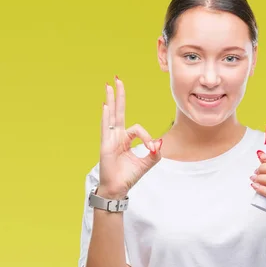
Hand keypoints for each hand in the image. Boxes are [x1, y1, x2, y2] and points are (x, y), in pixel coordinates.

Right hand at [98, 76, 162, 197]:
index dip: (147, 136)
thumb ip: (155, 152)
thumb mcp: (147, 163)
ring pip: (111, 115)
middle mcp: (116, 136)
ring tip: (108, 85)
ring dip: (110, 99)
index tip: (152, 148)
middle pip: (118, 111)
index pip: (137, 128)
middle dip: (119, 95)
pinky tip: (106, 105)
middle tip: (117, 78)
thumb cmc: (129, 176)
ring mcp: (109, 139)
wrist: (118, 188)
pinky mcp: (105, 145)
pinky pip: (106, 128)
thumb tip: (160, 142)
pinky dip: (106, 116)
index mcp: (125, 139)